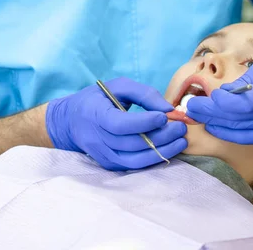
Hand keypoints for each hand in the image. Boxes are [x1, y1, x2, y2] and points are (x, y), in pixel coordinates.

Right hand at [45, 77, 186, 169]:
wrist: (72, 121)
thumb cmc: (98, 99)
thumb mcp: (118, 86)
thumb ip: (143, 93)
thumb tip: (168, 108)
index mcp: (96, 114)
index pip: (120, 124)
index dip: (144, 123)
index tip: (165, 116)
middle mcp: (97, 138)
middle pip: (132, 143)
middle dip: (161, 137)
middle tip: (180, 127)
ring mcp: (102, 155)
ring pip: (135, 160)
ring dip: (162, 151)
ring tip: (180, 140)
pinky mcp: (109, 164)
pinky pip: (134, 166)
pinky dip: (153, 158)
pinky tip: (168, 148)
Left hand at [186, 53, 252, 143]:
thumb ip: (244, 81)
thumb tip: (221, 95)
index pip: (245, 103)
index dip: (221, 104)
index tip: (206, 99)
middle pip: (240, 119)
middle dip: (212, 115)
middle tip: (192, 109)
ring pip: (243, 132)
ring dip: (218, 126)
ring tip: (200, 118)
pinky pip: (251, 138)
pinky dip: (232, 134)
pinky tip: (217, 127)